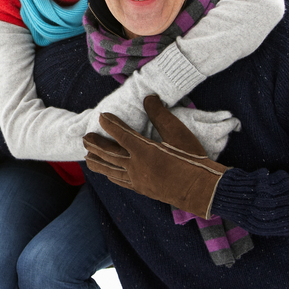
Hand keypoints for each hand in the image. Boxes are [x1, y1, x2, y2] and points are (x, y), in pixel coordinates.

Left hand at [83, 95, 227, 218]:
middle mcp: (136, 166)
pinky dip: (111, 175)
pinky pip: (121, 181)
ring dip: (98, 162)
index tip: (101, 116)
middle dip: (95, 145)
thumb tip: (149, 98)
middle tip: (85, 138)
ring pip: (111, 169)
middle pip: (109, 153)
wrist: (203, 191)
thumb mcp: (179, 133)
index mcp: (144, 150)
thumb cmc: (193, 159)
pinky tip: (108, 175)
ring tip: (87, 158)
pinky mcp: (142, 189)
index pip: (120, 134)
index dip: (109, 124)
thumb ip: (161, 115)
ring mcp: (138, 179)